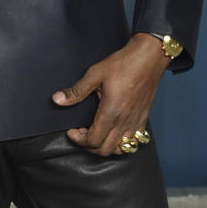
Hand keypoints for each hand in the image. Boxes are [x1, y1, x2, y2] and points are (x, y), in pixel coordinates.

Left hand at [51, 33, 169, 155]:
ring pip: (121, 149)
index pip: (93, 141)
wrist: (149, 57)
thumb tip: (57, 99)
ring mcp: (136, 121)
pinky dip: (122, 142)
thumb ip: (76, 91)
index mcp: (111, 113)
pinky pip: (134, 141)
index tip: (72, 131)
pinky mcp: (144, 118)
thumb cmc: (123, 64)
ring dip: (106, 146)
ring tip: (98, 133)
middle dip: (89, 146)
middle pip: (105, 150)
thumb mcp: (95, 74)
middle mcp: (125, 121)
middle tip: (82, 133)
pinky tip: (114, 130)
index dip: (78, 140)